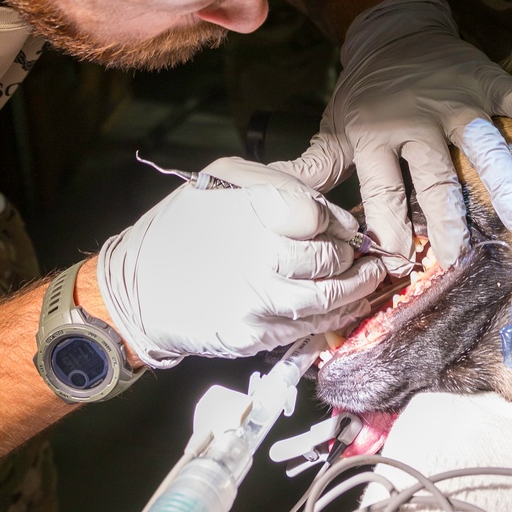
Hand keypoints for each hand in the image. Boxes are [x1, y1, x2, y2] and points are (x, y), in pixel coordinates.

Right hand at [95, 158, 384, 363]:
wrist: (139, 287)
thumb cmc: (185, 224)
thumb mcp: (226, 178)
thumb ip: (282, 177)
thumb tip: (331, 178)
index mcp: (251, 207)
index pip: (318, 214)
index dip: (338, 220)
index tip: (345, 224)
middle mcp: (257, 253)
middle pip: (331, 258)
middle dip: (353, 256)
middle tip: (366, 253)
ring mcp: (257, 299)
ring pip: (329, 297)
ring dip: (359, 289)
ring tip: (372, 278)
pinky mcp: (254, 334)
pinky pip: (310, 328)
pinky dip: (337, 316)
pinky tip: (348, 305)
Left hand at [273, 0, 511, 270]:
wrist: (392, 31)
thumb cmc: (364, 94)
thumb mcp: (336, 127)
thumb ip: (317, 166)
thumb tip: (275, 198)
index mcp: (373, 135)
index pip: (382, 190)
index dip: (389, 229)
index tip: (400, 266)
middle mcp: (414, 120)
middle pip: (432, 176)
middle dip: (444, 217)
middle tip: (458, 256)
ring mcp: (453, 100)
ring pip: (479, 144)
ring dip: (500, 179)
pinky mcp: (482, 79)